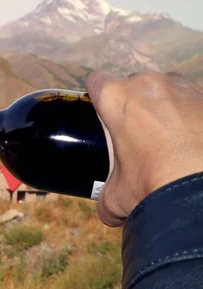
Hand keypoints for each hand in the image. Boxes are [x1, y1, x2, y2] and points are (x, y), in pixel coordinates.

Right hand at [86, 70, 202, 225]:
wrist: (202, 196)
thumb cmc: (151, 187)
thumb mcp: (115, 197)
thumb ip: (105, 193)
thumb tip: (107, 208)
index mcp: (115, 98)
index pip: (96, 81)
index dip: (98, 98)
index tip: (104, 116)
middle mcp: (149, 84)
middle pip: (134, 84)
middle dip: (135, 105)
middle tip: (138, 135)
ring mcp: (185, 87)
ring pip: (168, 89)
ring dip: (166, 107)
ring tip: (172, 139)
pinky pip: (196, 102)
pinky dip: (193, 117)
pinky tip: (194, 143)